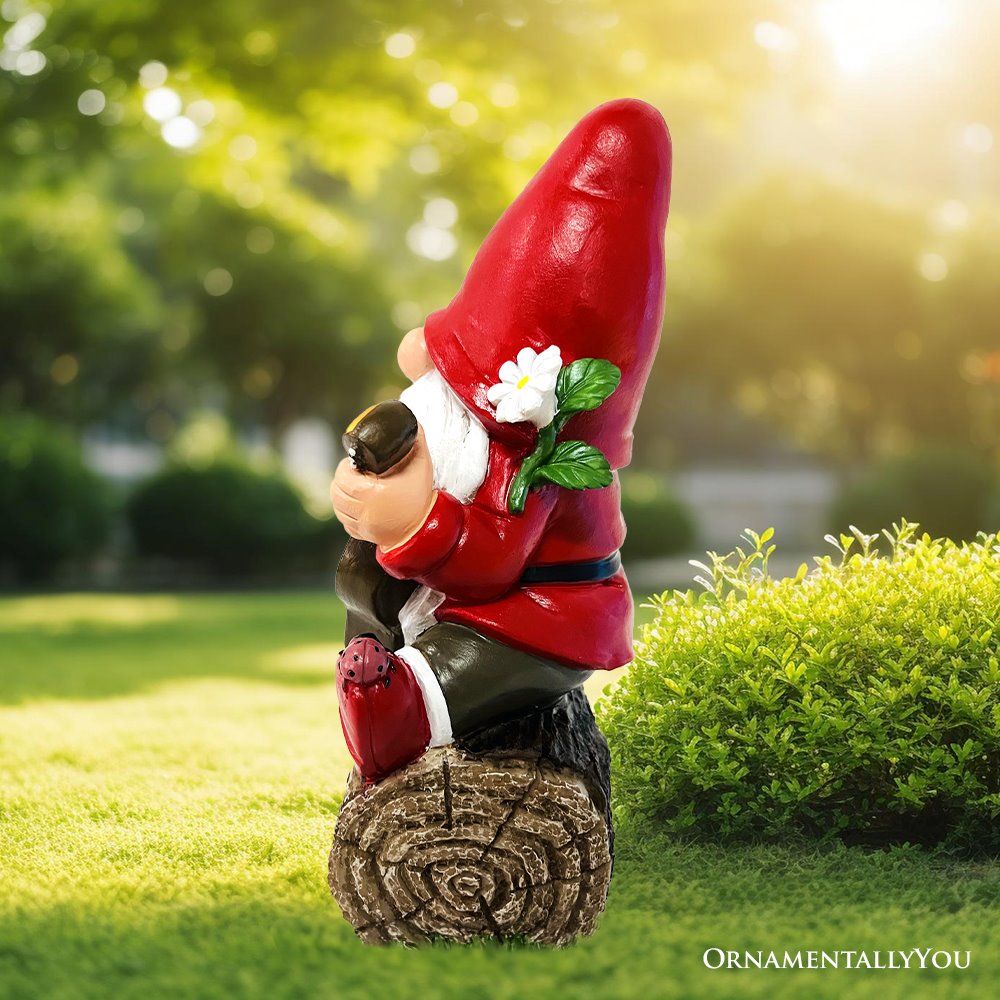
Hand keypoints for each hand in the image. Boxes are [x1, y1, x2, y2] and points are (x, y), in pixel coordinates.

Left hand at [330, 426, 435, 549]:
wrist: (426, 528)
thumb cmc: (422, 498)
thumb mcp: (422, 466)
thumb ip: (417, 442)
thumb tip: (413, 423)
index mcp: (371, 492)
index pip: (342, 477)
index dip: (344, 468)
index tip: (353, 464)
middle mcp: (364, 510)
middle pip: (336, 493)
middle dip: (341, 481)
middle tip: (353, 474)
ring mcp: (363, 525)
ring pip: (338, 508)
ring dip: (341, 496)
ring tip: (352, 488)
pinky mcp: (365, 535)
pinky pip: (346, 523)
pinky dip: (347, 513)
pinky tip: (356, 506)